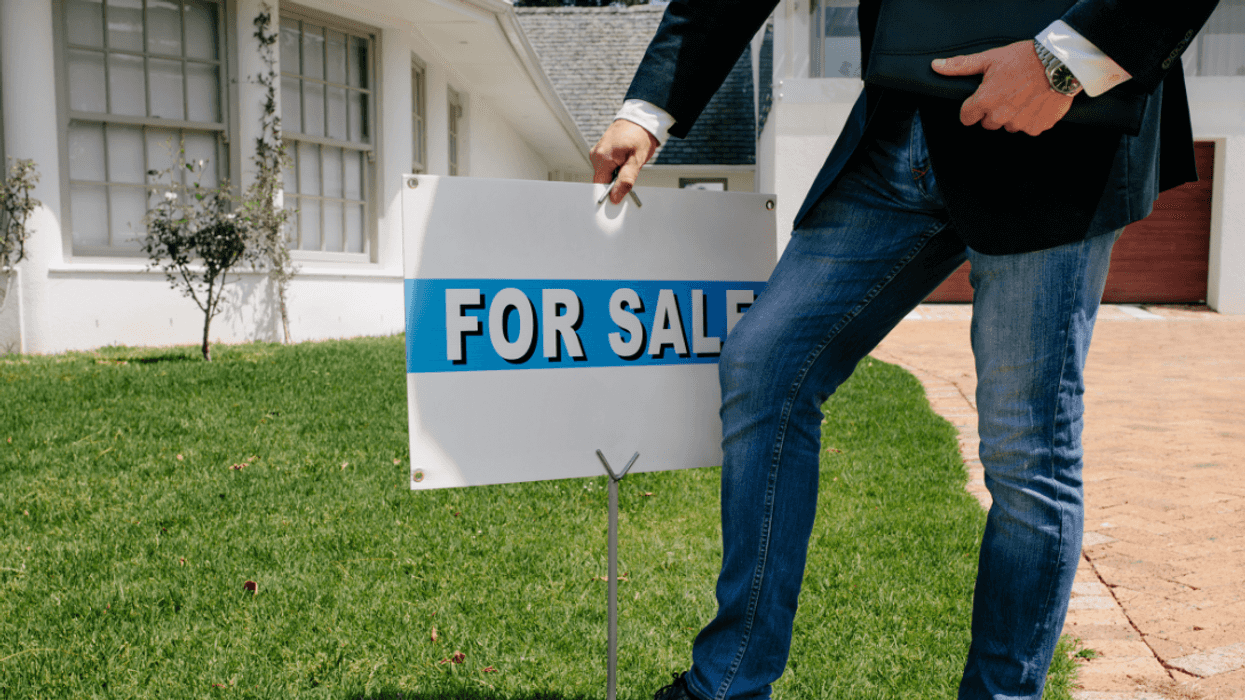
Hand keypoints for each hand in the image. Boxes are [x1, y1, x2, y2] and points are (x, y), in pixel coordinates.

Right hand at [590, 119, 658, 203]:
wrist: (640, 119)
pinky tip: (624, 160)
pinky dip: (615, 168)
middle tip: (630, 174)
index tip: (621, 194)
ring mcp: (596, 152)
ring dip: (616, 174)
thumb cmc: (640, 137)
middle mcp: (595, 155)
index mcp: (602, 158)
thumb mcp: (636, 161)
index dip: (610, 193)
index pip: (600, 186)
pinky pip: (605, 166)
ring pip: (604, 174)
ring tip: (628, 164)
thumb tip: (615, 197)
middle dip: (615, 182)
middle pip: (602, 180)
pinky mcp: (600, 151)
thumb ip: (625, 180)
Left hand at [931, 40, 1075, 135]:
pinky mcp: (1037, 127)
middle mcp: (1000, 116)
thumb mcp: (990, 58)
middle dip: (994, 111)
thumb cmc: (1025, 58)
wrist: (1060, 62)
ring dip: (1013, 115)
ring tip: (1024, 95)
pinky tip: (1036, 102)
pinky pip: (1029, 128)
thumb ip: (962, 66)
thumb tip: (937, 66)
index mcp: (984, 101)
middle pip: (988, 123)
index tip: (981, 100)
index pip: (967, 118)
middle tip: (1008, 92)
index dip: (972, 108)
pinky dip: (1032, 118)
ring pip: (1009, 125)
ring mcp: (1019, 124)